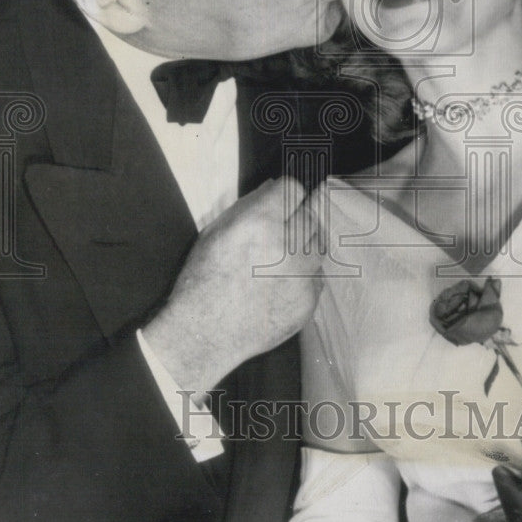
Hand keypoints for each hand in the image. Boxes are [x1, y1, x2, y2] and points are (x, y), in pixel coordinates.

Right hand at [141, 176, 323, 391]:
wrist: (205, 334)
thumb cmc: (203, 281)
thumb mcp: (215, 233)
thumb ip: (248, 207)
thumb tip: (274, 187)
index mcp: (260, 223)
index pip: (293, 189)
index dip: (284, 196)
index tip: (279, 204)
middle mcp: (286, 246)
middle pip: (310, 216)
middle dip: (294, 221)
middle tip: (277, 234)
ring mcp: (301, 275)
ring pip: (318, 245)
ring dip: (302, 247)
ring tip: (279, 260)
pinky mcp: (308, 301)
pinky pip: (317, 276)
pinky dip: (304, 276)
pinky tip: (280, 285)